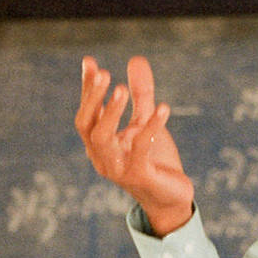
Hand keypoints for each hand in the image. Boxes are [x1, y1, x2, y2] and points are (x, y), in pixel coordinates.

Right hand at [75, 55, 194, 235]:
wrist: (171, 198)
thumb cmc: (154, 159)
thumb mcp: (146, 121)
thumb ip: (141, 93)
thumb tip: (135, 59)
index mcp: (99, 143)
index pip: (87, 112)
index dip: (87, 88)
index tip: (89, 61)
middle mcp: (101, 156)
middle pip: (86, 125)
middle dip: (92, 98)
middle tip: (105, 73)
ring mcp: (117, 168)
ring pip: (103, 138)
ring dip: (110, 112)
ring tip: (121, 88)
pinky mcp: (139, 176)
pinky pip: (140, 149)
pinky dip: (151, 127)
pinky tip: (164, 108)